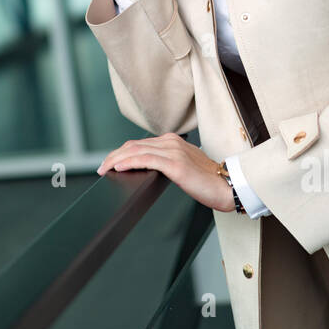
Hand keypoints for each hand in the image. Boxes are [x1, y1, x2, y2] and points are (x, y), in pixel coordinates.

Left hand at [96, 133, 235, 212]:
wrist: (227, 186)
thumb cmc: (208, 182)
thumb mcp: (184, 167)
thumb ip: (168, 163)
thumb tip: (148, 169)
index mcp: (173, 141)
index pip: (139, 144)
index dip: (121, 152)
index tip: (109, 162)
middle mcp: (171, 142)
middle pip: (133, 145)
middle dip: (113, 156)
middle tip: (101, 167)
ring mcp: (173, 152)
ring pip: (136, 151)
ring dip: (116, 160)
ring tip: (104, 168)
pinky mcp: (175, 164)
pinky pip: (145, 160)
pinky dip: (129, 162)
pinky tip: (118, 168)